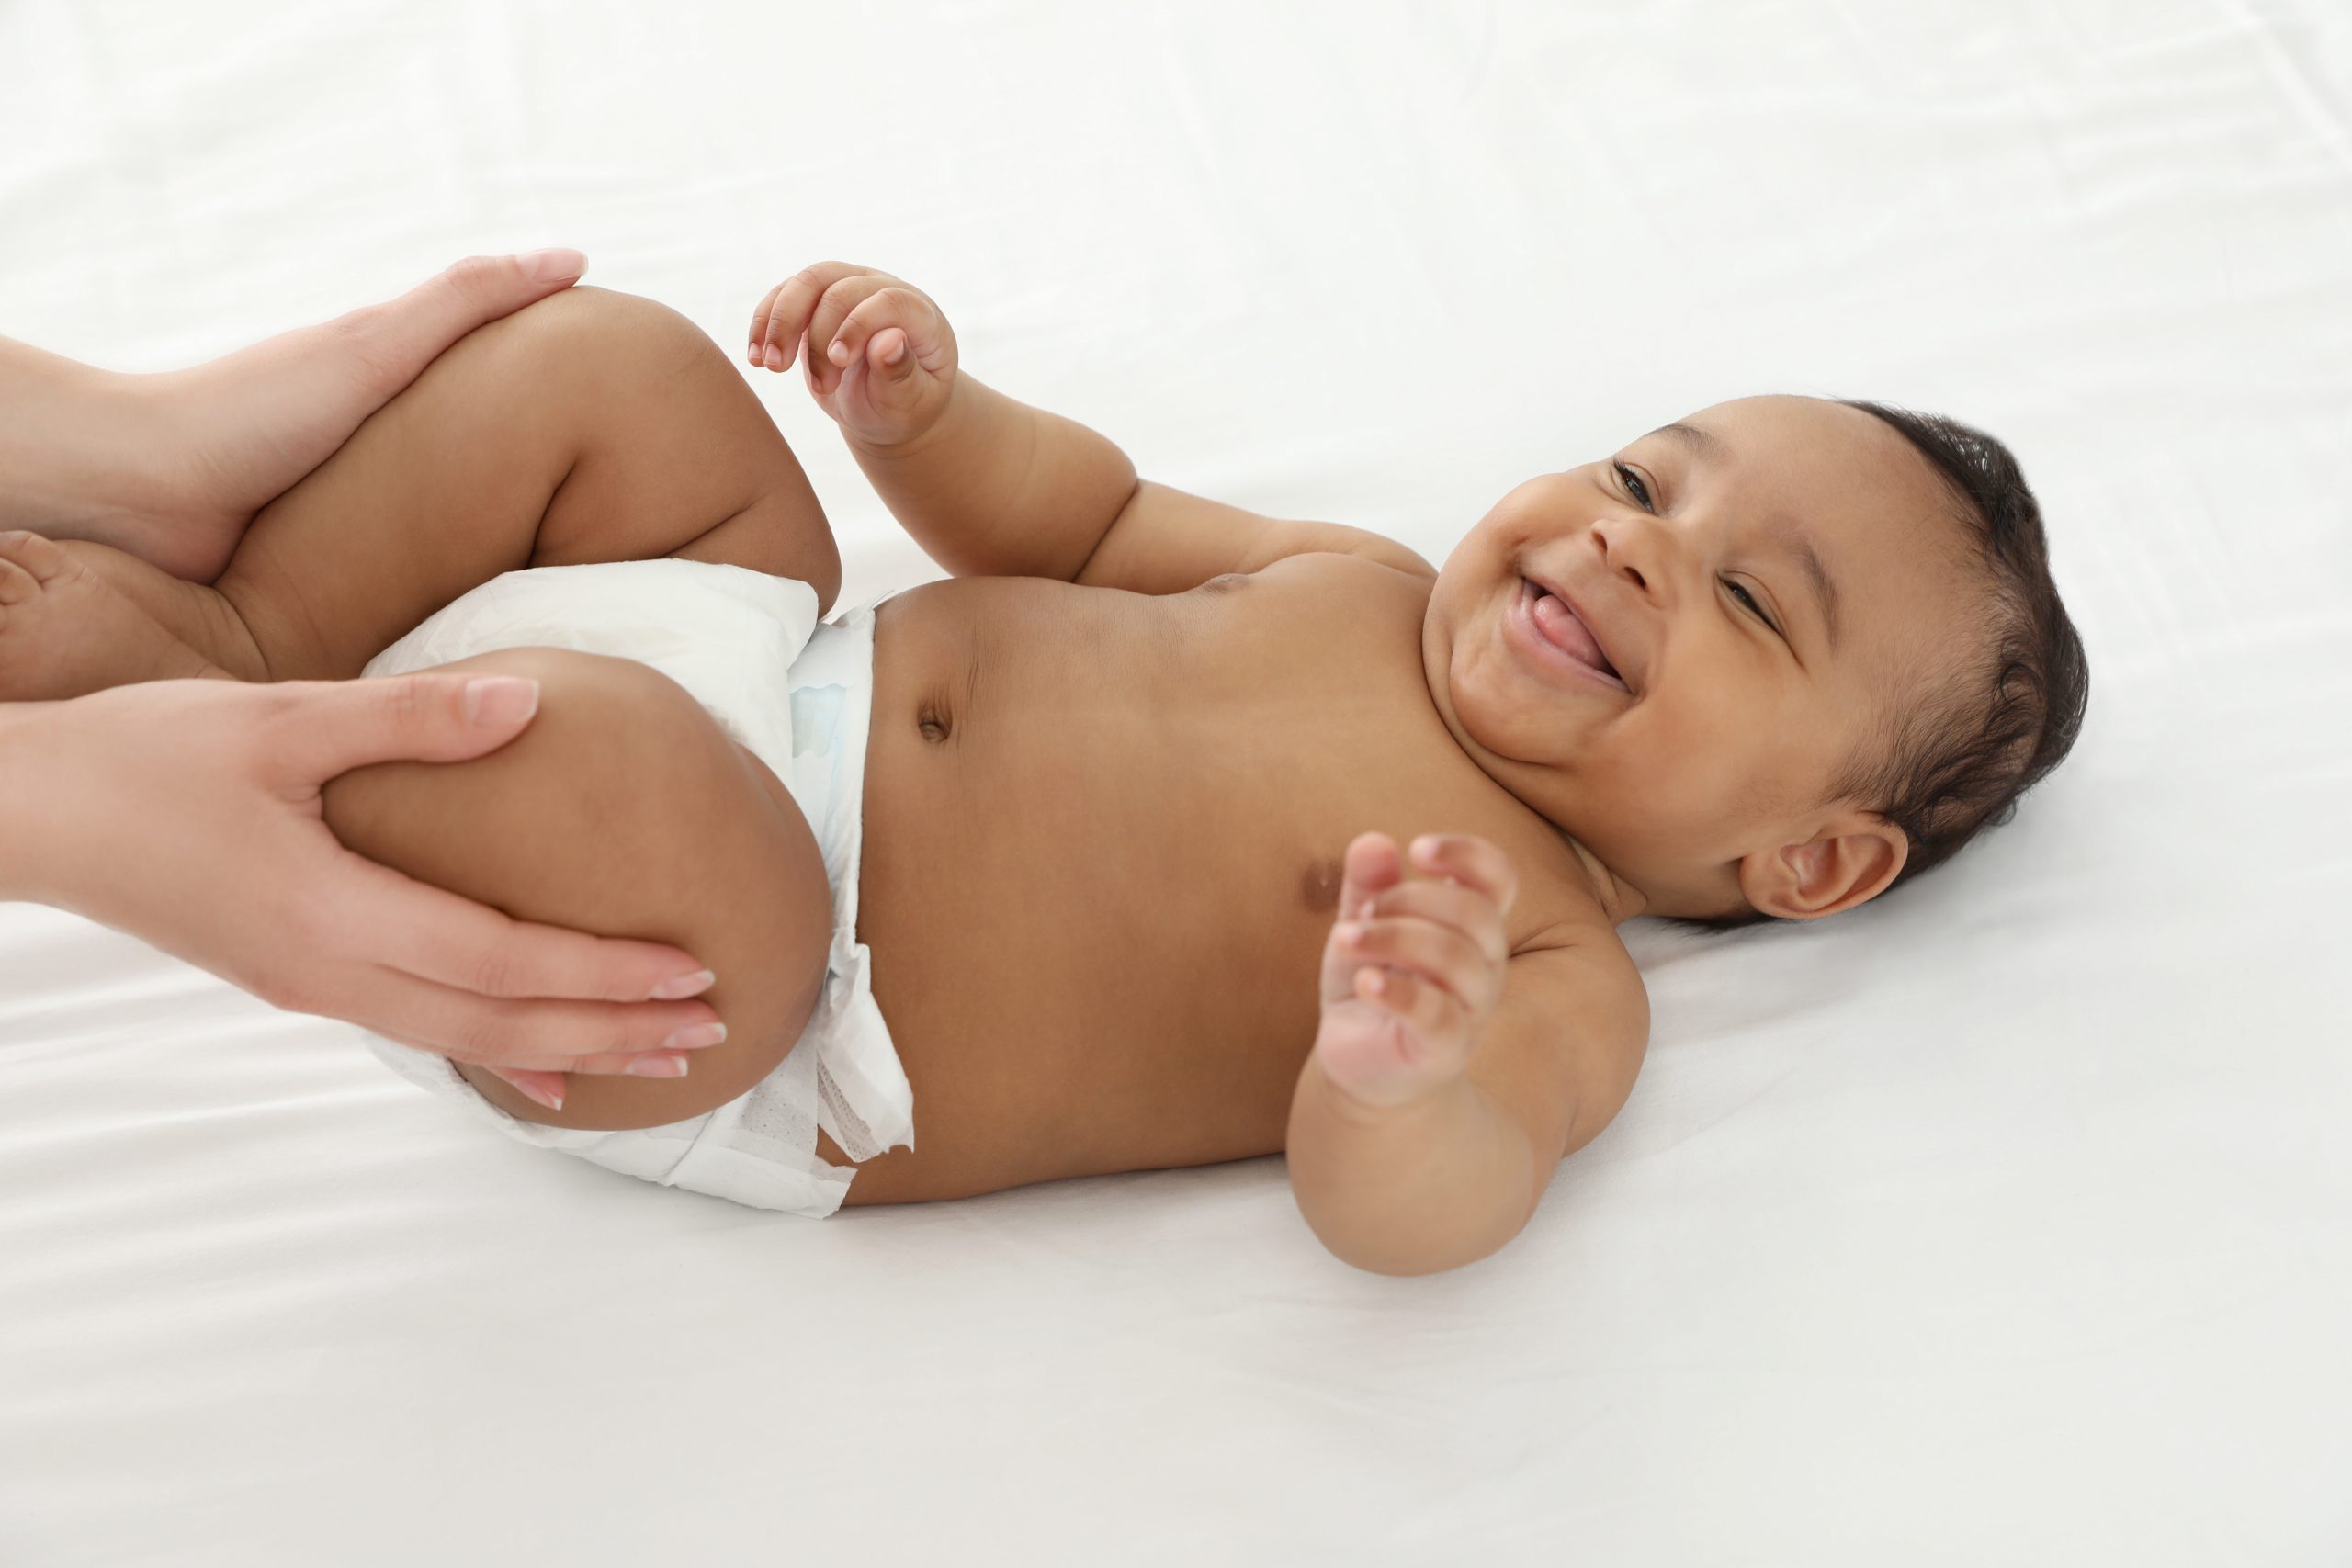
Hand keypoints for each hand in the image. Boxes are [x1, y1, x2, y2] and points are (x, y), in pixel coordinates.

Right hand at [7, 674, 721, 1110]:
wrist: (31, 815)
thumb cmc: (144, 758)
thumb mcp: (278, 719)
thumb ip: (408, 718)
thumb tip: (528, 703)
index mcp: (335, 915)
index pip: (503, 961)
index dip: (604, 973)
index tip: (695, 970)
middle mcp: (333, 973)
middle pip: (503, 1024)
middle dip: (615, 1030)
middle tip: (718, 1030)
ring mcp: (315, 987)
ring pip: (468, 1041)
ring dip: (572, 1049)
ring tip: (662, 1055)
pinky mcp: (301, 978)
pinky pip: (424, 1031)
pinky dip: (500, 1054)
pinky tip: (547, 1075)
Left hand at [62, 250, 589, 583]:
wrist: (147, 497)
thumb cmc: (252, 410)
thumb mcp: (378, 343)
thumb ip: (468, 303)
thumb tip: (573, 257)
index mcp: (391, 379)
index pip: (496, 372)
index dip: (560, 380)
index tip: (632, 397)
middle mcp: (379, 440)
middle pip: (485, 452)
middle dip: (545, 474)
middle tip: (623, 502)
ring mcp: (358, 506)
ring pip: (453, 521)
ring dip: (502, 542)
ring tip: (577, 572)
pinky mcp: (336, 569)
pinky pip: (412, 577)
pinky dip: (452, 587)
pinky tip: (496, 609)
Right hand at [746, 262, 957, 448]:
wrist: (885, 407)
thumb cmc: (904, 406)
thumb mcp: (909, 402)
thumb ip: (901, 373)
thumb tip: (889, 340)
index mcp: (919, 315)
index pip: (888, 301)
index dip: (858, 326)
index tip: (838, 363)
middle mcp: (883, 291)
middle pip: (839, 288)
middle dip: (816, 335)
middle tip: (816, 386)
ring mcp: (848, 289)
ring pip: (807, 282)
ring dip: (780, 322)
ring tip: (769, 365)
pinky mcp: (817, 300)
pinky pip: (784, 295)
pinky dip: (764, 323)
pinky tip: (756, 358)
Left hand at [1312, 831, 1518, 1109]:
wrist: (1363, 1069)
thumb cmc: (1373, 986)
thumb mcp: (1362, 927)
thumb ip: (1367, 885)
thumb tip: (1372, 841)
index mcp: (1471, 928)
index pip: (1498, 878)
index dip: (1467, 855)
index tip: (1418, 850)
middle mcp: (1484, 966)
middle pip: (1474, 912)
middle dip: (1409, 898)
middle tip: (1361, 911)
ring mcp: (1470, 1010)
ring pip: (1455, 957)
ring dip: (1391, 937)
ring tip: (1343, 938)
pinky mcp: (1446, 1049)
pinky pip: (1436, 1013)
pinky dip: (1398, 991)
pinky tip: (1365, 981)